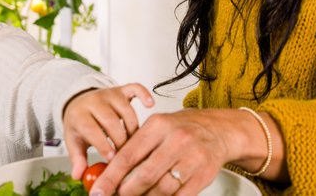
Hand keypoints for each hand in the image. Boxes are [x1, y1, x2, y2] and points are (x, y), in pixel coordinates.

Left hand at [63, 83, 154, 180]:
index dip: (102, 144)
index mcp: (80, 113)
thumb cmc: (80, 125)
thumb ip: (77, 158)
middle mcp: (95, 100)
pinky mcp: (122, 90)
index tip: (112, 159)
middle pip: (111, 120)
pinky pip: (134, 88)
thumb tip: (79, 175)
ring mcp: (110, 94)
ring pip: (126, 110)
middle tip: (127, 156)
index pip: (90, 128)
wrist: (81, 103)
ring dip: (133, 129)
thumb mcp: (74, 141)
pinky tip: (150, 104)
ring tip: (135, 145)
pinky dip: (144, 94)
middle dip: (120, 141)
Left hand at [88, 108, 286, 195]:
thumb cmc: (181, 128)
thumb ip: (136, 146)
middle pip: (144, 175)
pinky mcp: (204, 175)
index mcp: (158, 125)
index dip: (111, 176)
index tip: (98, 191)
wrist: (217, 129)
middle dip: (125, 191)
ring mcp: (191, 158)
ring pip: (161, 189)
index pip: (128, 154)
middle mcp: (175, 140)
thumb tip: (112, 171)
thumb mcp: (156, 127)